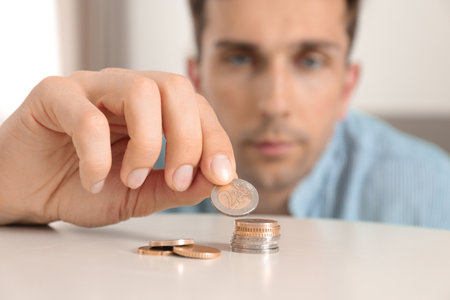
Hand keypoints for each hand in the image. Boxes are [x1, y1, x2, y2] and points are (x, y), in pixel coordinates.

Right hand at [0, 69, 235, 226]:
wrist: (27, 191)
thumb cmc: (81, 187)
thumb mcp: (140, 196)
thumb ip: (178, 187)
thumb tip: (219, 180)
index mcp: (151, 110)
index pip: (196, 106)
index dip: (215, 139)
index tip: (222, 176)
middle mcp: (125, 90)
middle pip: (175, 87)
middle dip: (188, 138)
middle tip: (178, 179)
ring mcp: (91, 88)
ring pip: (139, 90)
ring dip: (147, 144)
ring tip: (131, 179)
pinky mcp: (55, 95)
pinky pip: (86, 116)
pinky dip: (97, 156)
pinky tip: (91, 179)